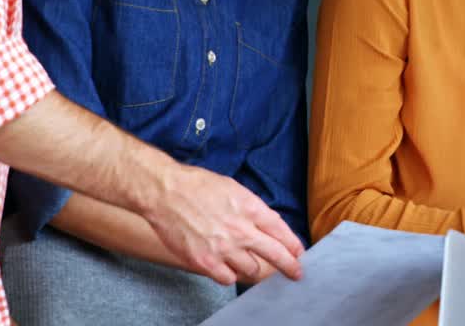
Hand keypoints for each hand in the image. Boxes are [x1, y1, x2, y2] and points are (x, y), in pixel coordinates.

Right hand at [142, 163, 304, 284]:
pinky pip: (228, 278)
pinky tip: (226, 266)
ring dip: (251, 266)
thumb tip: (269, 224)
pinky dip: (229, 274)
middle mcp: (241, 230)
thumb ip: (253, 208)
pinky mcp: (205, 261)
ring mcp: (223, 248)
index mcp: (251, 208)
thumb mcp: (235, 189)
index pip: (281, 232)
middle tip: (295, 273)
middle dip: (290, 266)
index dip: (293, 245)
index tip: (298, 253)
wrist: (165, 192)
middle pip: (275, 255)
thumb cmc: (198, 186)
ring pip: (251, 269)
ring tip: (246, 260)